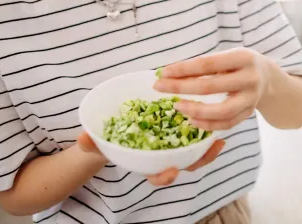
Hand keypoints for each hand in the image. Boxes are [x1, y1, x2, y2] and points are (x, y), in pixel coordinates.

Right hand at [77, 132, 225, 185]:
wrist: (113, 130)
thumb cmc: (107, 140)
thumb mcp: (98, 141)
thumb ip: (92, 141)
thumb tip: (82, 138)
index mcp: (142, 162)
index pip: (155, 175)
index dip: (163, 177)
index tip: (170, 172)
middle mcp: (158, 157)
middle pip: (180, 165)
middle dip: (195, 162)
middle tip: (208, 153)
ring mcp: (169, 146)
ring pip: (190, 153)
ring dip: (205, 150)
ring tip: (219, 141)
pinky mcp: (175, 131)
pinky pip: (191, 136)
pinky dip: (203, 134)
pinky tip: (214, 124)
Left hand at [153, 48, 271, 130]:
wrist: (268, 77)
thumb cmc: (238, 64)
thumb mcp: (226, 56)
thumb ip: (205, 66)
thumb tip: (170, 74)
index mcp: (242, 58)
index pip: (207, 63)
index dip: (184, 68)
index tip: (163, 72)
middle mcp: (250, 78)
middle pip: (211, 86)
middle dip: (181, 87)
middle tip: (159, 87)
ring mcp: (251, 98)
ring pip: (222, 110)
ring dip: (195, 110)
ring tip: (176, 106)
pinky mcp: (249, 113)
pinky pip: (227, 123)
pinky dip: (208, 124)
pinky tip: (191, 120)